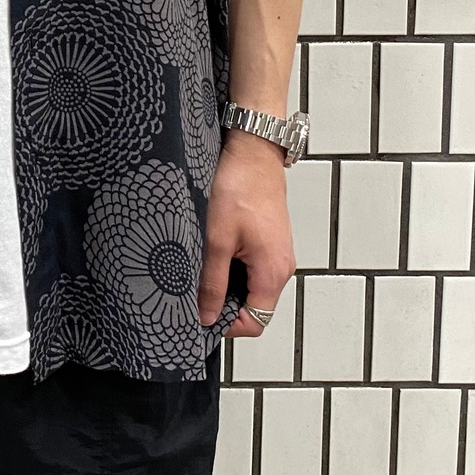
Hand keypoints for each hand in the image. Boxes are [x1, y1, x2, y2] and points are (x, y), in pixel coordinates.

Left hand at [197, 130, 295, 337]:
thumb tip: (206, 316)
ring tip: (200, 264)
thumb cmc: (239, 185)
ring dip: (225, 281)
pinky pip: (251, 266)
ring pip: (250, 285)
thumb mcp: (217, 237)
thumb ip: (212, 280)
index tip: (199, 314)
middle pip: (253, 306)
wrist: (253, 150)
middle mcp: (281, 267)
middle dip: (222, 302)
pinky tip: (212, 248)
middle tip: (193, 287)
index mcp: (273, 272)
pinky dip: (231, 265)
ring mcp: (276, 253)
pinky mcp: (269, 240)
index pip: (254, 322)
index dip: (225, 324)